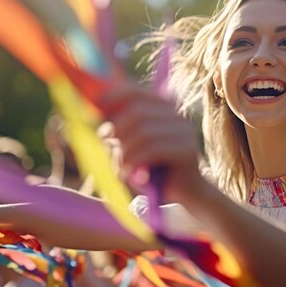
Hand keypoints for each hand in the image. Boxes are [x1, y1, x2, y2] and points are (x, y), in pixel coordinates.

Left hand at [100, 82, 206, 203]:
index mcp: (164, 110)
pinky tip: (129, 172)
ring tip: (120, 166)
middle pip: (138, 112)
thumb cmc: (152, 169)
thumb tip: (99, 120)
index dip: (114, 96)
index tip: (97, 106)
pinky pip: (154, 149)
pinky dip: (135, 160)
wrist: (184, 193)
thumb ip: (118, 131)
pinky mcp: (187, 149)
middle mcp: (176, 116)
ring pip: (144, 132)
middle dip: (117, 128)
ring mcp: (185, 132)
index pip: (137, 93)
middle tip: (106, 142)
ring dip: (125, 150)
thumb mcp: (130, 147)